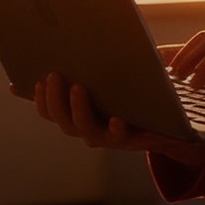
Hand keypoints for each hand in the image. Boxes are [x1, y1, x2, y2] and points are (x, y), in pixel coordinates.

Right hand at [26, 71, 204, 165]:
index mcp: (79, 116)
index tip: (38, 79)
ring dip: (79, 111)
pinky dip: (117, 129)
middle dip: (56, 100)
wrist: (167, 122)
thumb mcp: (102, 83)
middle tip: (55, 75)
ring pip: (87, 132)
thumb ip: (76, 76)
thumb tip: (40, 64)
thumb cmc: (128, 97)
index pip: (50, 112)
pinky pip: (123, 137)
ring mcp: (110, 137)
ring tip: (79, 88)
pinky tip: (117, 119)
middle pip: (64, 122)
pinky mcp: (134, 139)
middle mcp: (90, 130)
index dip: (40, 99)